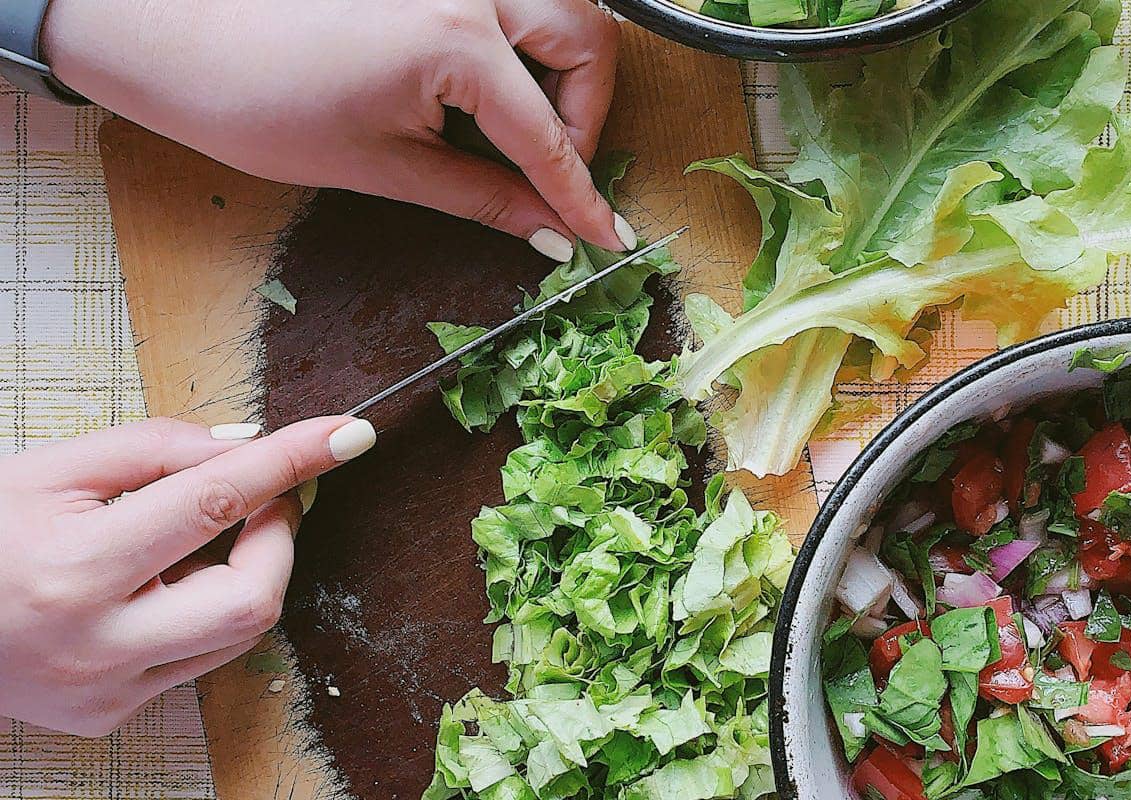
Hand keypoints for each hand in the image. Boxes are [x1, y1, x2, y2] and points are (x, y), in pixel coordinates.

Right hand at [0, 415, 375, 735]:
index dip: (290, 461)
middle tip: (263, 495)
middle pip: (253, 595)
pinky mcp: (111, 715)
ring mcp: (106, 690)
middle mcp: (97, 644)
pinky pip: (202, 657)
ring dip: (251, 570)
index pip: (214, 501)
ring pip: (240, 631)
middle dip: (279, 535)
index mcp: (74, 569)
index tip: (346, 435)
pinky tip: (171, 582)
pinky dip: (211, 608)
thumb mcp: (53, 467)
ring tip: (202, 535)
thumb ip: (158, 448)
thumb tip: (250, 447)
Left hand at [41, 0, 631, 261]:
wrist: (175, 38)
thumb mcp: (386, 166)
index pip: (549, 135)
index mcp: (457, 40)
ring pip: (559, 5)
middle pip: (586, 41)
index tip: (606, 233)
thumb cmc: (262, 102)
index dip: (581, 194)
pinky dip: (522, 41)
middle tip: (552, 169)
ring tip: (524, 126)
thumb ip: (483, 196)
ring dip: (565, 66)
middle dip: (586, 113)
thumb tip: (548, 234)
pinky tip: (486, 84)